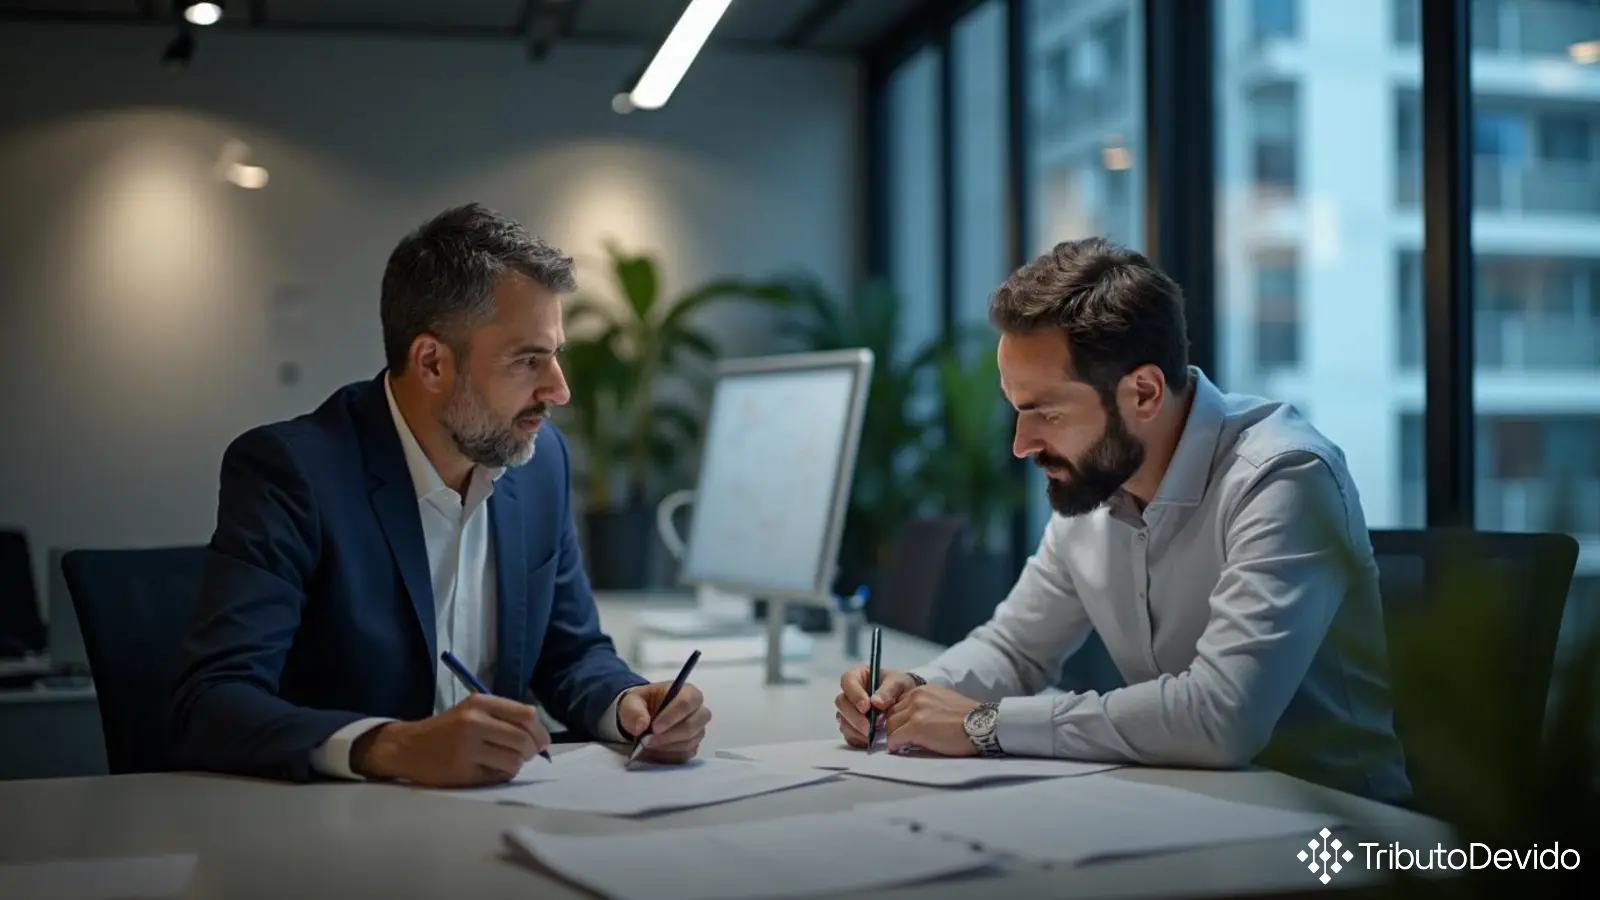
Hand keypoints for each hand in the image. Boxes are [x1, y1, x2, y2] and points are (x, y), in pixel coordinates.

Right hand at [350, 693, 550, 787]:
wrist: (408, 747)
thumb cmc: (448, 729)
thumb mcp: (472, 710)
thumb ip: (505, 717)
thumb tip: (542, 738)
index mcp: (479, 703)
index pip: (526, 715)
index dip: (540, 731)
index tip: (542, 742)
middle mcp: (474, 723)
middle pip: (523, 740)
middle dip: (532, 751)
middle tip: (527, 755)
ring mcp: (467, 748)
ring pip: (514, 761)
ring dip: (516, 764)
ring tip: (505, 762)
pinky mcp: (462, 772)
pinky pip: (498, 776)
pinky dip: (501, 775)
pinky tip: (489, 770)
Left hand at [617, 682, 709, 763]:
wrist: (643, 718)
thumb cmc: (642, 705)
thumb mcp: (631, 701)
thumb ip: (633, 709)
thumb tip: (641, 725)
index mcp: (686, 692)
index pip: (686, 702)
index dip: (671, 716)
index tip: (654, 728)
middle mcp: (698, 710)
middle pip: (692, 725)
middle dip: (668, 735)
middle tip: (647, 740)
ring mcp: (698, 730)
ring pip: (689, 742)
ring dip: (665, 746)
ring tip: (647, 744)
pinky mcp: (693, 746)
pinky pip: (685, 755)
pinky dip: (667, 755)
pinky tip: (654, 750)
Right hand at [834, 665, 917, 747]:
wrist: (906, 702)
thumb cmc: (899, 686)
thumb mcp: (898, 682)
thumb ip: (888, 690)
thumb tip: (876, 702)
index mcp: (857, 677)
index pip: (847, 681)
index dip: (854, 695)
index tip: (866, 706)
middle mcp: (849, 694)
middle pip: (842, 704)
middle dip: (855, 717)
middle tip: (869, 726)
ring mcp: (848, 711)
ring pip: (843, 721)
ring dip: (856, 730)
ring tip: (873, 734)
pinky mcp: (852, 727)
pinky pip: (849, 735)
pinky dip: (859, 739)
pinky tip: (871, 740)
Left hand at [883, 684, 981, 756]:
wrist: (983, 725)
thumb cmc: (970, 720)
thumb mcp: (944, 703)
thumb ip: (926, 707)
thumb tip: (913, 722)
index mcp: (924, 689)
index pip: (898, 702)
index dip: (897, 717)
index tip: (898, 727)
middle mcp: (917, 696)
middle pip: (891, 713)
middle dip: (893, 727)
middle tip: (897, 739)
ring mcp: (915, 711)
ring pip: (890, 725)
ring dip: (893, 736)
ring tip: (900, 745)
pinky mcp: (916, 727)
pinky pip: (895, 738)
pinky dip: (895, 745)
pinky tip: (899, 750)